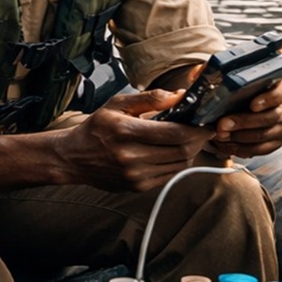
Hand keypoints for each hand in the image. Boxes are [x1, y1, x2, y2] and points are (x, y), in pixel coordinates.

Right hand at [52, 89, 216, 192]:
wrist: (74, 158)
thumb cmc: (97, 128)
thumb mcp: (118, 104)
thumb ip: (150, 98)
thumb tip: (180, 95)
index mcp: (127, 132)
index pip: (175, 133)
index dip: (197, 129)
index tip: (206, 123)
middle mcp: (132, 157)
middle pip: (182, 151)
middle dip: (199, 140)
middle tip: (203, 130)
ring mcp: (136, 176)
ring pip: (180, 165)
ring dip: (191, 152)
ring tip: (189, 139)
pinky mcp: (138, 187)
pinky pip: (169, 175)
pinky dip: (178, 163)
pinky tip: (174, 152)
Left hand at [208, 77, 281, 158]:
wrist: (240, 107)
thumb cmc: (240, 91)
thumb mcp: (229, 77)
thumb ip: (217, 72)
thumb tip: (201, 73)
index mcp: (281, 87)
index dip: (269, 99)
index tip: (252, 104)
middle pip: (270, 117)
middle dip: (244, 122)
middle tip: (223, 124)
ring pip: (265, 135)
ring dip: (240, 137)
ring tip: (221, 135)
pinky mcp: (275, 142)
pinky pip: (262, 149)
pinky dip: (243, 148)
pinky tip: (228, 144)